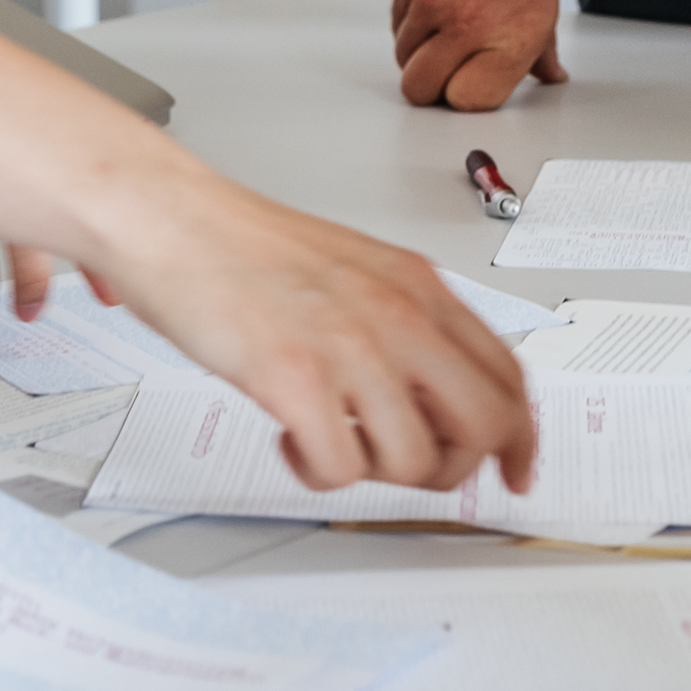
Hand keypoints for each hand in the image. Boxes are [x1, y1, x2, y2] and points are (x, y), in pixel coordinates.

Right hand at [99, 182, 536, 494]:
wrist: (169, 217)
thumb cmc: (244, 245)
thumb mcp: (356, 270)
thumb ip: (404, 324)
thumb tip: (436, 394)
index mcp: (419, 287)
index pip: (509, 376)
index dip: (521, 437)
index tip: (514, 470)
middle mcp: (398, 315)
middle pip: (483, 427)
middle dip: (451, 467)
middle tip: (404, 467)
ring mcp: (348, 347)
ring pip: (414, 462)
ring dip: (373, 472)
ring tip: (331, 438)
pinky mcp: (293, 379)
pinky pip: (339, 471)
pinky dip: (315, 473)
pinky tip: (290, 439)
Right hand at [391, 0, 571, 111]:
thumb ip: (538, 47)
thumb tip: (546, 76)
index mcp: (513, 34)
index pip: (470, 102)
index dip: (468, 95)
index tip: (475, 82)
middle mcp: (468, 23)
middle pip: (422, 89)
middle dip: (433, 86)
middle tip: (451, 67)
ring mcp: (431, 1)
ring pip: (404, 56)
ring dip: (420, 52)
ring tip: (447, 25)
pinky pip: (397, 23)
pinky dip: (410, 24)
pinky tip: (436, 1)